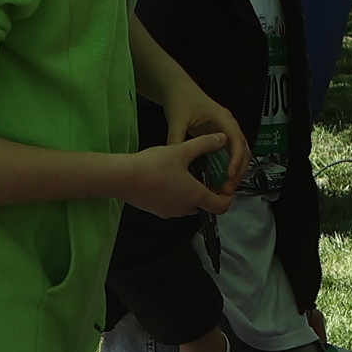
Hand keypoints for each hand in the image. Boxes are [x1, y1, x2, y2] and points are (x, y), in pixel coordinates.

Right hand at [117, 130, 237, 218]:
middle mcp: (184, 208)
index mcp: (195, 196)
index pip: (221, 206)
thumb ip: (204, 144)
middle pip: (204, 206)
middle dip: (208, 194)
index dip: (228, 198)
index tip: (226, 188)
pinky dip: (176, 196)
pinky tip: (168, 179)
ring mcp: (169, 212)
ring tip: (186, 175)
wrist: (123, 178)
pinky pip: (172, 205)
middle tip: (207, 177)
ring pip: (187, 206)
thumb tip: (221, 139)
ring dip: (191, 195)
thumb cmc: (153, 166)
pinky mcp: (156, 210)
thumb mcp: (182, 150)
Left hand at [165, 87, 251, 193]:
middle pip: (244, 150)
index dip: (236, 160)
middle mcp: (228, 125)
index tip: (229, 175)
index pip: (237, 141)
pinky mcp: (219, 137)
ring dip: (235, 171)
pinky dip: (226, 168)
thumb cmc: (181, 99)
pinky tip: (218, 180)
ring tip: (224, 188)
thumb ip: (176, 139)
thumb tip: (175, 160)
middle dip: (239, 171)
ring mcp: (226, 131)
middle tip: (227, 189)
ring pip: (239, 154)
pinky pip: (228, 155)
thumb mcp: (177, 120)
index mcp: (223, 118)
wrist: (178, 90)